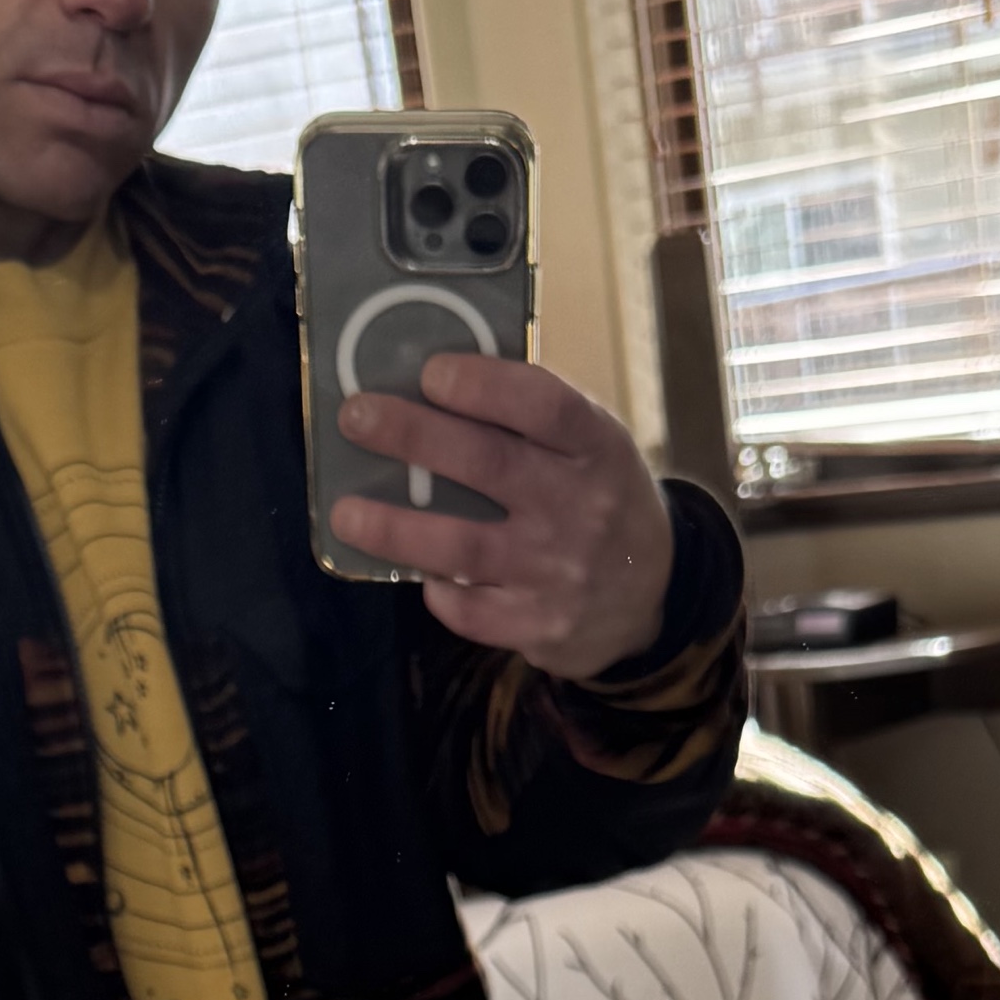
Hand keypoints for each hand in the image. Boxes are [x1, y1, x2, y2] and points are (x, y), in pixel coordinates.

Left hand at [331, 353, 674, 678]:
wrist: (654, 596)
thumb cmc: (600, 498)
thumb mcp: (593, 445)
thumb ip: (533, 419)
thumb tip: (435, 382)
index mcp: (597, 447)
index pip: (543, 406)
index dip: (484, 387)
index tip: (431, 373)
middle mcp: (580, 507)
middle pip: (487, 465)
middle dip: (413, 437)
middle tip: (357, 418)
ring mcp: (558, 572)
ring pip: (462, 547)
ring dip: (395, 529)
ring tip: (346, 513)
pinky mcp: (540, 626)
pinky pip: (469, 610)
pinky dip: (437, 590)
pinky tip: (419, 572)